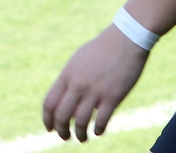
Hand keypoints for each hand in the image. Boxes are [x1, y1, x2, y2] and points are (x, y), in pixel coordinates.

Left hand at [42, 24, 148, 141]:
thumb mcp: (80, 59)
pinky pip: (101, 121)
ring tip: (82, 138)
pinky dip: (98, 130)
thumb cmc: (103, 48)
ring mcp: (95, 91)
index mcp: (68, 74)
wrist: (127, 37)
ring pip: (81, 123)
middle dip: (62, 131)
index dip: (48, 120)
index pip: (49, 103)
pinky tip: (99, 130)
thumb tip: (64, 99)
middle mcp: (79, 84)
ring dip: (80, 135)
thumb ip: (70, 79)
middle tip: (66, 136)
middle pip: (62, 117)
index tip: (51, 128)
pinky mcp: (113, 96)